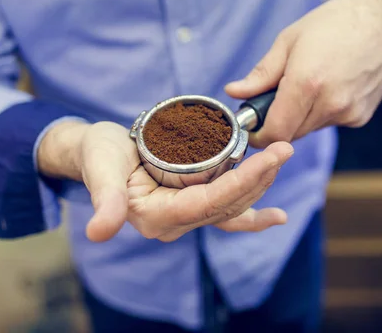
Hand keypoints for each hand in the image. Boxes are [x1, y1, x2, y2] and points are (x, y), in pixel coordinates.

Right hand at [38, 120, 293, 242]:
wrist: (97, 153)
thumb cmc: (97, 156)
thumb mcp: (100, 170)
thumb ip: (103, 200)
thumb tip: (98, 233)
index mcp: (156, 218)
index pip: (209, 203)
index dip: (242, 182)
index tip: (270, 157)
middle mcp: (174, 223)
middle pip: (227, 205)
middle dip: (259, 178)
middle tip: (285, 149)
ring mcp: (184, 217)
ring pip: (231, 206)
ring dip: (259, 185)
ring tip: (280, 159)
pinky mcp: (191, 205)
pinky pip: (225, 213)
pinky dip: (251, 214)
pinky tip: (276, 217)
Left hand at [226, 0, 381, 147]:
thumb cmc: (336, 23)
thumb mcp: (289, 40)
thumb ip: (261, 73)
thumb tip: (234, 92)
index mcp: (307, 83)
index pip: (275, 131)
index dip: (258, 135)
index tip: (251, 127)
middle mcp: (329, 104)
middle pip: (290, 134)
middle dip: (277, 121)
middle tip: (276, 96)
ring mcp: (348, 113)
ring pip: (308, 129)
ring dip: (299, 116)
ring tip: (308, 84)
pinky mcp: (360, 117)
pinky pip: (329, 122)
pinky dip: (321, 112)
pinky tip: (330, 86)